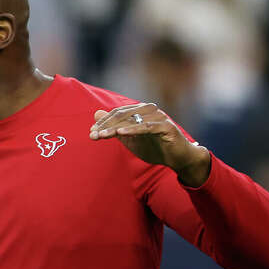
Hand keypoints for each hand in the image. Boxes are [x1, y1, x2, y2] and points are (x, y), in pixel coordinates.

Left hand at [89, 102, 210, 185]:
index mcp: (140, 110)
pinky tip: (121, 133)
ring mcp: (158, 117)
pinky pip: (147, 127)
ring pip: (132, 120)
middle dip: (106, 125)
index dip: (103, 122)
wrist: (177, 158)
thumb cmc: (153, 147)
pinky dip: (133, 129)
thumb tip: (96, 114)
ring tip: (102, 135)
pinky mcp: (166, 126)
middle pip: (122, 114)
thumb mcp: (129, 138)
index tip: (91, 132)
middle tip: (93, 136)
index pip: (117, 113)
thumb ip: (114, 127)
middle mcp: (149, 109)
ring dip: (115, 128)